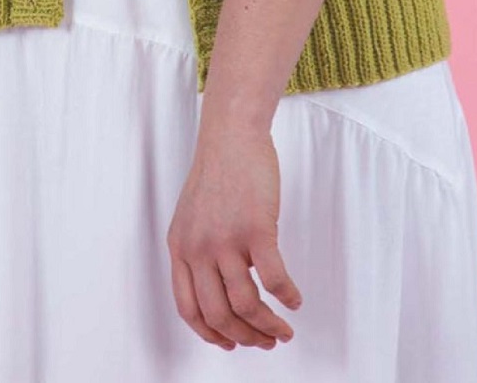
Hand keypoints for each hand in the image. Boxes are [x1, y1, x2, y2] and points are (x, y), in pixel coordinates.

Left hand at [166, 123, 302, 350]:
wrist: (231, 134)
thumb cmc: (218, 171)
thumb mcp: (192, 215)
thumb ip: (199, 250)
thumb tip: (222, 286)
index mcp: (180, 247)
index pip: (189, 308)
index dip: (211, 334)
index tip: (230, 343)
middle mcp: (198, 249)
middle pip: (219, 315)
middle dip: (246, 337)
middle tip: (266, 341)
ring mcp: (226, 240)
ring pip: (247, 305)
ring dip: (269, 325)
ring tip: (284, 328)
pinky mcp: (255, 228)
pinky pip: (274, 279)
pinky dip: (287, 297)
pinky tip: (295, 299)